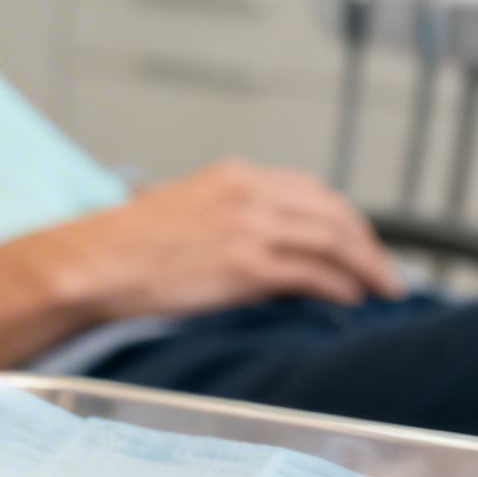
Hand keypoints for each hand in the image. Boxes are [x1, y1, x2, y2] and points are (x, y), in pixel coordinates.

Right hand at [42, 159, 402, 320]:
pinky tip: (350, 301)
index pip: (311, 191)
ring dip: (366, 268)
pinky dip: (340, 287)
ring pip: (333, 241)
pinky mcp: (246, 264)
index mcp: (235, 175)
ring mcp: (251, 227)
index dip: (345, 219)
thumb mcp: (179, 210)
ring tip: (383, 291)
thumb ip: (221, 216)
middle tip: (384, 273)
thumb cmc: (121, 247)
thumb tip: (247, 244)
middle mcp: (250, 193)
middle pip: (334, 213)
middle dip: (367, 244)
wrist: (93, 263)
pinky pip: (313, 273)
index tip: (358, 243)